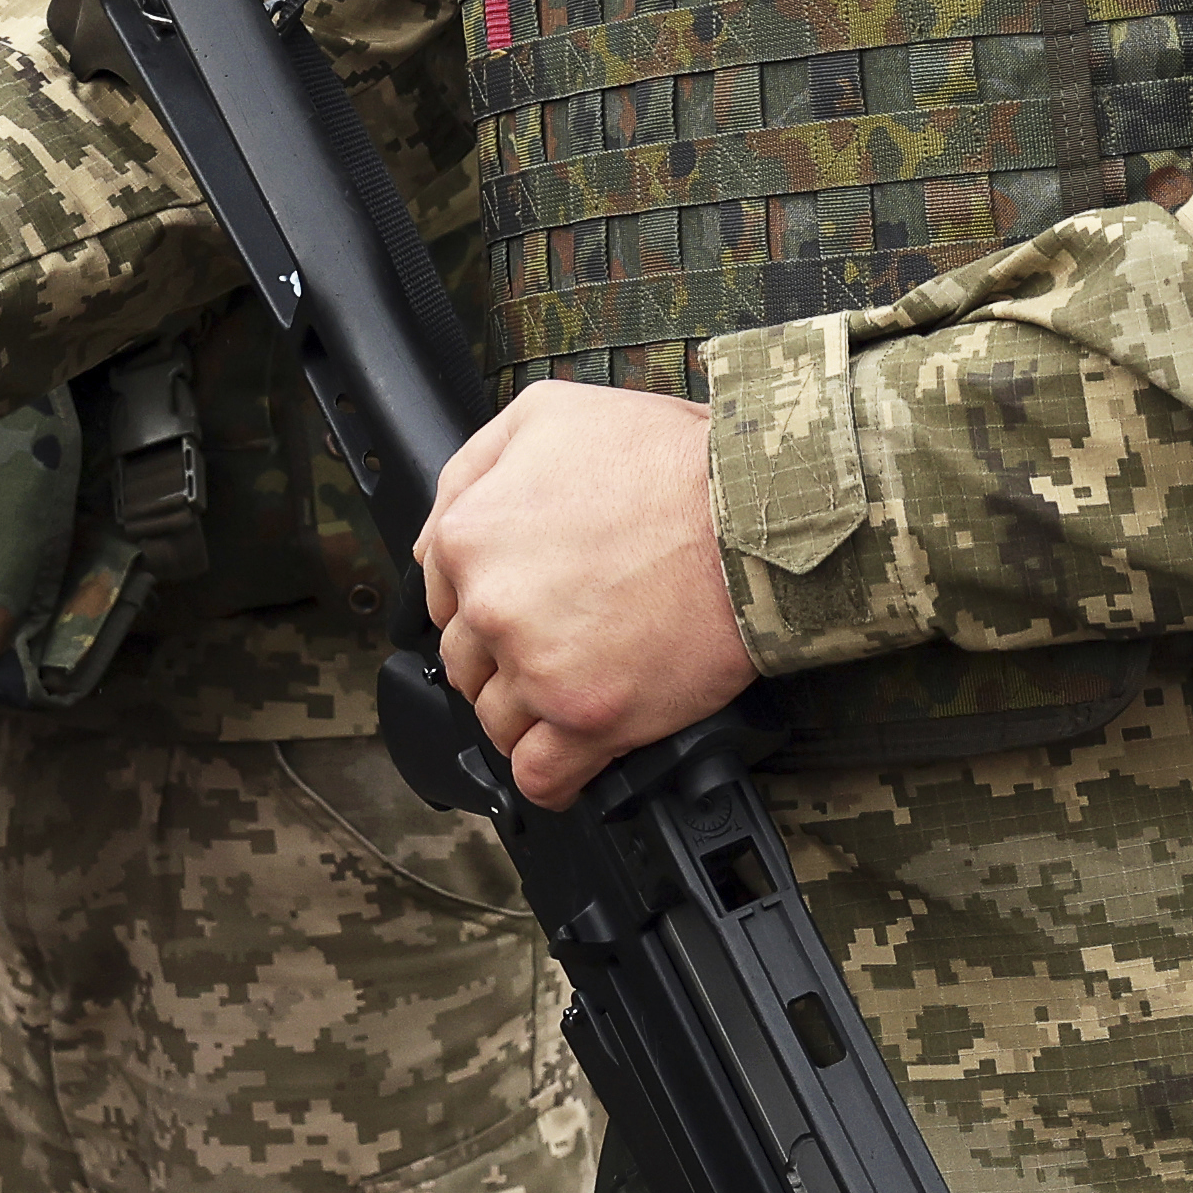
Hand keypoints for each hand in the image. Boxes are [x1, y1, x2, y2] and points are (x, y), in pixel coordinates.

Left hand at [416, 379, 754, 808]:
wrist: (760, 515)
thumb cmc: (668, 460)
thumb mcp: (545, 414)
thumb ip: (470, 473)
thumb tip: (431, 540)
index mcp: (469, 536)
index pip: (442, 599)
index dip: (483, 602)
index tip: (523, 605)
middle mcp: (491, 607)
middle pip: (466, 663)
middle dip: (504, 659)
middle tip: (560, 643)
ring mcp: (539, 669)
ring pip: (496, 721)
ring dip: (529, 715)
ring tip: (576, 690)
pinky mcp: (592, 720)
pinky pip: (540, 778)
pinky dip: (550, 776)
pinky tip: (572, 756)